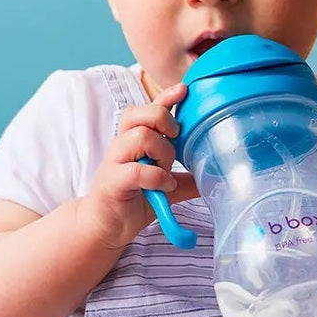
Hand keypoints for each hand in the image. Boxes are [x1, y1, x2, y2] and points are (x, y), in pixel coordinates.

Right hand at [84, 83, 198, 250]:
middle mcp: (122, 145)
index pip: (148, 110)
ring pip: (141, 136)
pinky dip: (157, 177)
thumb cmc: (131, 201)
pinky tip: (164, 187)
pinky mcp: (112, 180)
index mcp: (134, 141)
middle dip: (164, 121)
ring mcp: (115, 161)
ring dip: (162, 152)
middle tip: (174, 140)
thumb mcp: (164, 187)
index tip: (184, 90)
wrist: (104, 226)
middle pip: (140, 113)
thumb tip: (211, 176)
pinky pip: (138, 170)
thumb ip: (184, 179)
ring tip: (166, 170)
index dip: (165, 97)